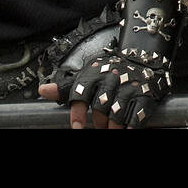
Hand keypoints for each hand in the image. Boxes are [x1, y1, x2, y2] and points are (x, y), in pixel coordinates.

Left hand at [39, 48, 170, 128]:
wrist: (141, 58)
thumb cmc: (108, 71)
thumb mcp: (86, 76)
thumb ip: (66, 87)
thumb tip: (43, 90)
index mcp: (94, 74)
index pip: (81, 94)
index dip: (78, 114)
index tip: (77, 128)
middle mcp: (111, 78)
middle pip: (100, 108)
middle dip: (98, 122)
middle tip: (99, 127)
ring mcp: (129, 87)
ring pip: (116, 115)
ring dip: (112, 127)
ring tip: (110, 129)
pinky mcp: (144, 95)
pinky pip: (135, 117)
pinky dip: (129, 127)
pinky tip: (125, 129)